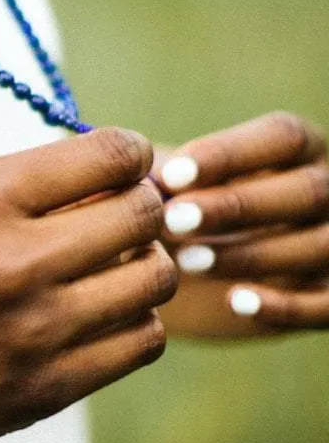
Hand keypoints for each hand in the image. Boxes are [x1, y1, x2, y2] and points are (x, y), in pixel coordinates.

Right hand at [0, 128, 175, 442]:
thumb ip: (14, 191)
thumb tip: (101, 174)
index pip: (111, 154)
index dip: (129, 154)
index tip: (121, 166)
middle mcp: (16, 259)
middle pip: (144, 215)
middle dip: (143, 206)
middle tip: (122, 216)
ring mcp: (36, 330)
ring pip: (153, 281)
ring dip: (141, 266)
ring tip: (110, 270)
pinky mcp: (44, 389)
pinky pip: (139, 341)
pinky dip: (132, 322)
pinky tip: (98, 317)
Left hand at [155, 112, 328, 336]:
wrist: (204, 270)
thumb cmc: (188, 207)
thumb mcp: (178, 183)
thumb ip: (164, 174)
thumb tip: (133, 176)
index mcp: (300, 149)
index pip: (283, 137)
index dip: (228, 154)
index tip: (170, 175)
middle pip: (305, 190)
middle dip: (237, 206)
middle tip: (172, 219)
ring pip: (316, 246)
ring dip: (251, 254)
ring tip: (187, 262)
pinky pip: (325, 304)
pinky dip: (284, 305)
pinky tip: (236, 302)